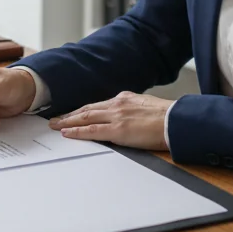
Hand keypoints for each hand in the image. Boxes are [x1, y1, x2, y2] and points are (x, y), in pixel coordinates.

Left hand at [49, 92, 171, 150]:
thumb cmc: (168, 118)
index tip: (72, 113)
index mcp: (125, 99)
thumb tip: (128, 119)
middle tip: (55, 119)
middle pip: (87, 109)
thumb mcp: (147, 107)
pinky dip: (77, 132)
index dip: (83, 110)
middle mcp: (117, 104)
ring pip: (85, 117)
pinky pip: (92, 131)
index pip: (98, 105)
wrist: (177, 121)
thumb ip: (133, 111)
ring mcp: (116, 116)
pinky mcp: (117, 130)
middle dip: (70, 115)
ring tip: (55, 125)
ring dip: (68, 122)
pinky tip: (67, 133)